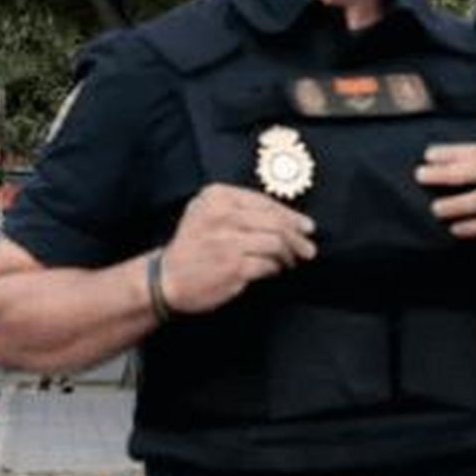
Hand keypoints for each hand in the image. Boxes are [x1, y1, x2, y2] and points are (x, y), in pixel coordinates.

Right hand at [159, 184, 316, 314]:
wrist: (167, 278)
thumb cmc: (192, 246)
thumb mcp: (207, 213)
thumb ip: (240, 209)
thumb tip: (287, 218)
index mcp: (216, 197)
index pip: (263, 202)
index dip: (289, 214)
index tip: (305, 225)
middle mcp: (222, 215)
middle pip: (275, 221)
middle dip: (297, 236)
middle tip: (308, 246)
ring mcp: (228, 241)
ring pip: (276, 242)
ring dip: (289, 254)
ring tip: (292, 260)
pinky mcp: (233, 266)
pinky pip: (267, 264)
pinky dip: (275, 268)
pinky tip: (275, 270)